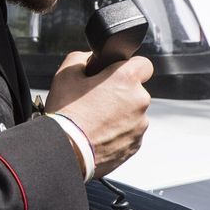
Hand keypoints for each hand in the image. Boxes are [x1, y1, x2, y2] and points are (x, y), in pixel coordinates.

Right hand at [44, 50, 152, 176]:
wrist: (65, 151)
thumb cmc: (66, 112)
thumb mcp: (66, 74)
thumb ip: (83, 58)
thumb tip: (91, 59)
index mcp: (126, 79)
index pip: (143, 64)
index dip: (128, 67)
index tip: (115, 74)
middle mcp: (140, 101)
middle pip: (135, 91)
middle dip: (119, 93)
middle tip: (95, 101)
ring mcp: (140, 125)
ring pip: (132, 114)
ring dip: (119, 115)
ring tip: (94, 121)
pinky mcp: (135, 145)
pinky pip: (129, 133)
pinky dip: (117, 133)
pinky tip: (97, 134)